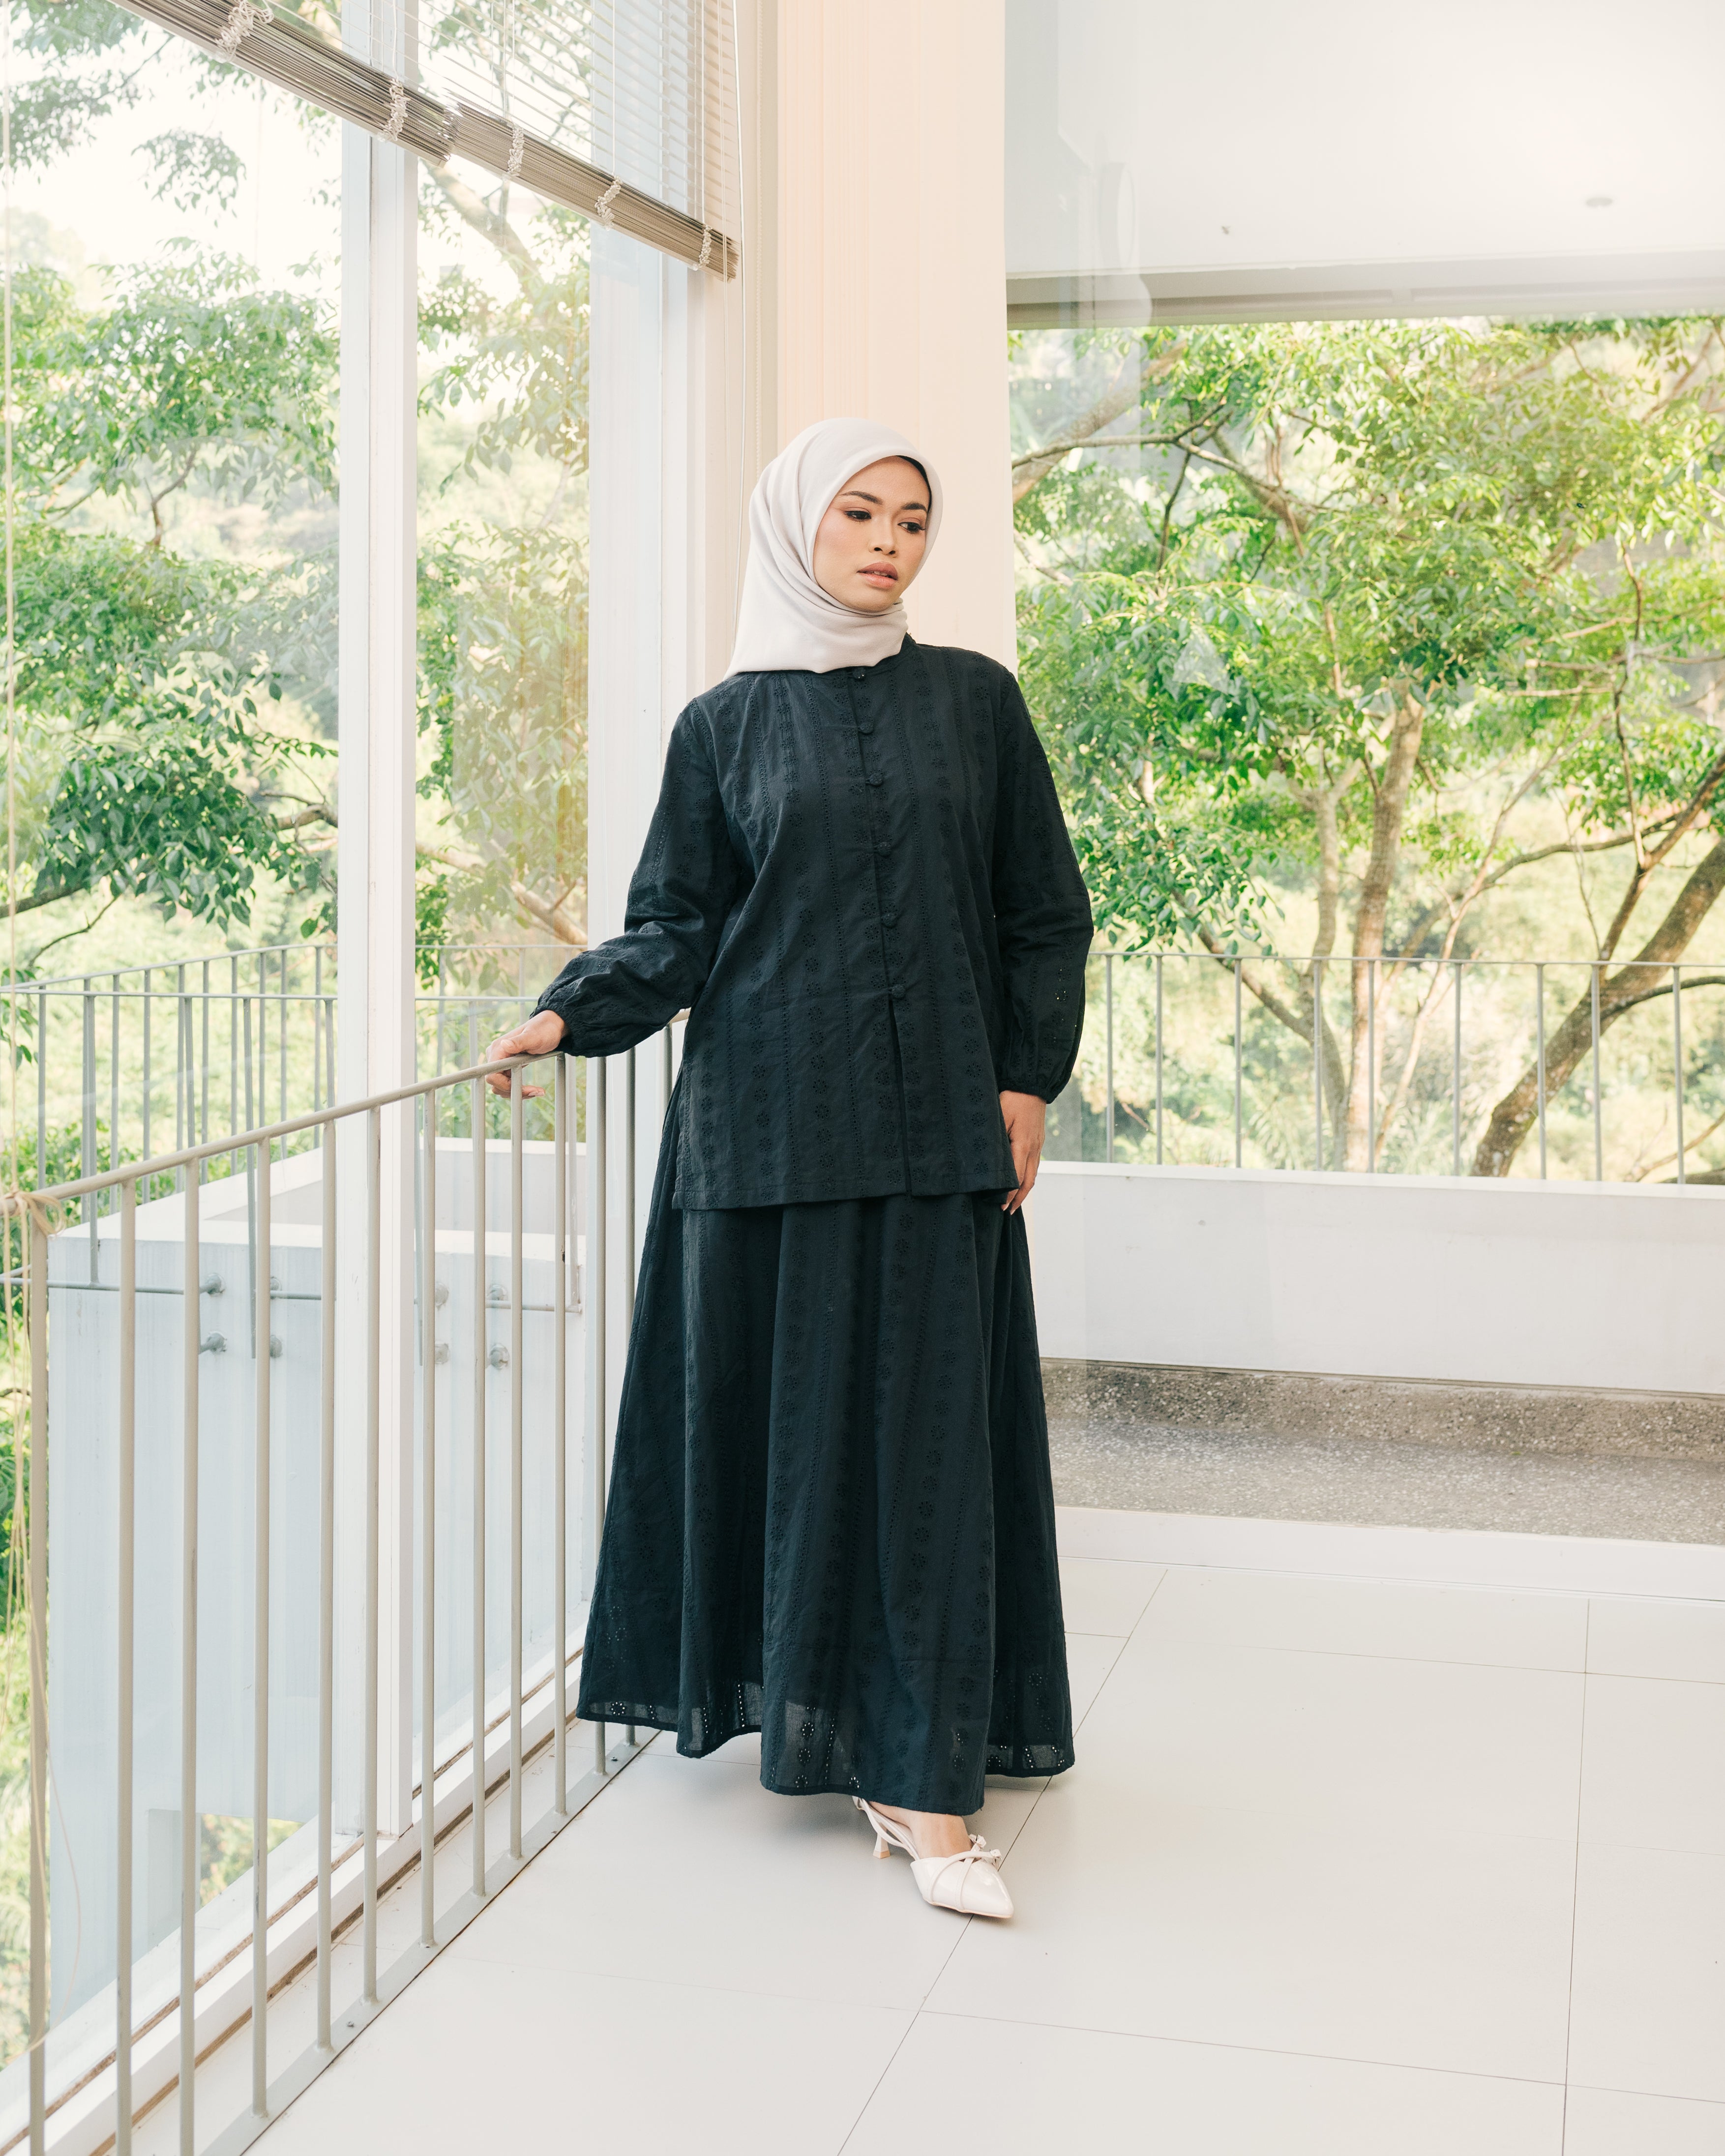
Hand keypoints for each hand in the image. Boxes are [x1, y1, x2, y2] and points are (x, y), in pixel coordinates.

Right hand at [482, 1009, 566, 1097]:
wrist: (550, 1028)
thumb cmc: (543, 1030)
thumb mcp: (534, 1037)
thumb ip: (519, 1042)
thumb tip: (505, 1045)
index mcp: (498, 1049)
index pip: (492, 1076)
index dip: (506, 1086)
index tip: (526, 1089)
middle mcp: (496, 1056)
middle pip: (496, 1084)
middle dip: (514, 1091)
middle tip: (536, 1091)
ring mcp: (501, 1062)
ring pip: (501, 1087)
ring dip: (518, 1093)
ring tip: (537, 1091)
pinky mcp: (507, 1066)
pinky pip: (507, 1083)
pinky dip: (519, 1089)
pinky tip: (534, 1089)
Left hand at [999, 1090, 1045, 1213]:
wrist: (1032, 1085)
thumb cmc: (1013, 1098)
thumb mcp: (999, 1115)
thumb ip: (994, 1137)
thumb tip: (986, 1157)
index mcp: (1023, 1145)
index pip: (1016, 1177)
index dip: (1009, 1194)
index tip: (1000, 1205)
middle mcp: (1033, 1149)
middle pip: (1028, 1181)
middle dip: (1019, 1198)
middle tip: (1008, 1211)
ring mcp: (1038, 1146)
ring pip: (1033, 1174)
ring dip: (1025, 1190)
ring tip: (1016, 1202)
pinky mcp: (1038, 1141)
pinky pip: (1034, 1165)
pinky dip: (1028, 1177)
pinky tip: (1022, 1181)